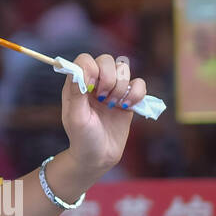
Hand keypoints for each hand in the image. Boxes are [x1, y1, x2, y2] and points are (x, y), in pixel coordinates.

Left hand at [60, 53, 146, 174]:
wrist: (99, 156)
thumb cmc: (82, 138)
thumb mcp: (76, 118)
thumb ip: (77, 94)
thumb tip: (79, 72)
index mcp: (77, 84)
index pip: (85, 60)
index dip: (91, 68)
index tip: (92, 86)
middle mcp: (94, 82)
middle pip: (106, 60)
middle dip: (109, 78)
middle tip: (103, 98)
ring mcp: (112, 89)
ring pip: (124, 69)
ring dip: (121, 87)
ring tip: (112, 105)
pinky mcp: (128, 98)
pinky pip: (139, 83)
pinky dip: (136, 93)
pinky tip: (127, 107)